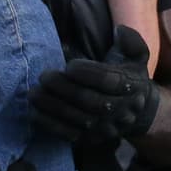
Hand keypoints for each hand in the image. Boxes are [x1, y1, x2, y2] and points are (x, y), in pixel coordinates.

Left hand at [31, 25, 159, 142]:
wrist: (136, 112)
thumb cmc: (128, 76)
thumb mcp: (136, 56)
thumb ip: (131, 41)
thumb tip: (120, 30)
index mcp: (131, 86)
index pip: (110, 81)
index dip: (89, 74)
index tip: (70, 65)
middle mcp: (120, 110)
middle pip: (91, 102)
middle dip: (64, 89)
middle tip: (44, 76)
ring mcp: (105, 128)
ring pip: (77, 119)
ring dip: (52, 107)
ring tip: (34, 93)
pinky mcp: (91, 140)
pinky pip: (69, 135)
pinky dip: (49, 124)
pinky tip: (34, 112)